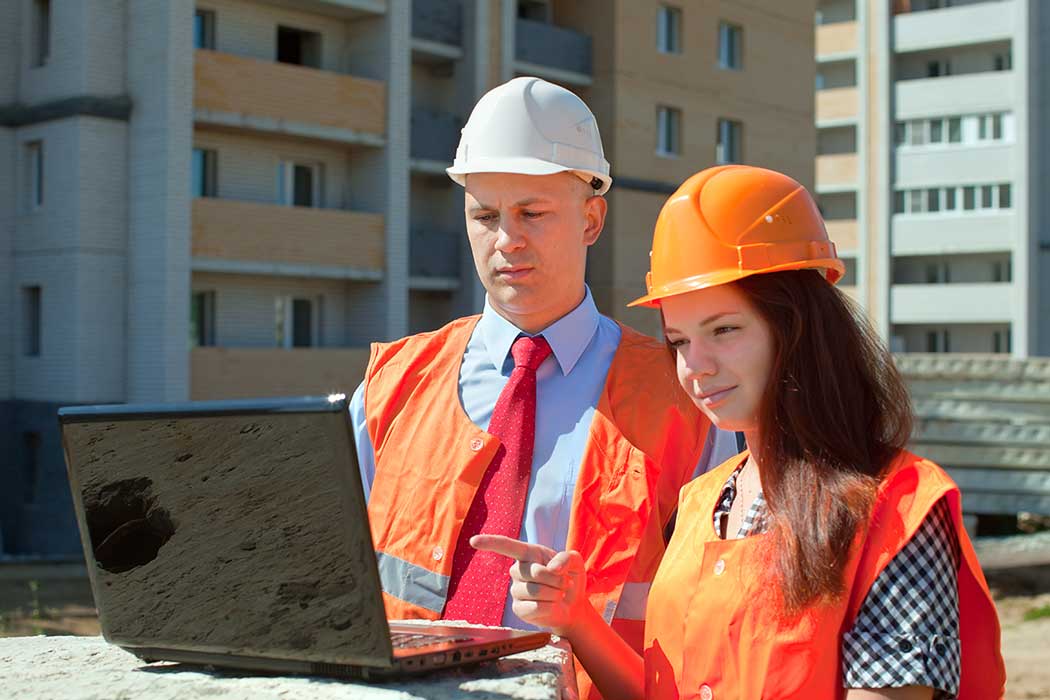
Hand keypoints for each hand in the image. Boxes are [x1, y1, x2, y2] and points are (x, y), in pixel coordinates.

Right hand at [470, 534, 587, 635]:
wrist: (572, 605)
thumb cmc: (569, 578)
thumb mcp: (575, 562)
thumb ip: (566, 558)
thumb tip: (551, 567)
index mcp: (528, 554)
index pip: (507, 546)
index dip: (490, 543)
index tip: (473, 541)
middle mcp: (518, 571)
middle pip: (534, 573)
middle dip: (555, 579)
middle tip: (564, 583)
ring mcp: (516, 591)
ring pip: (535, 591)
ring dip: (555, 593)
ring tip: (559, 594)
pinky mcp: (518, 609)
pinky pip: (534, 608)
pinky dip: (550, 607)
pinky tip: (552, 606)